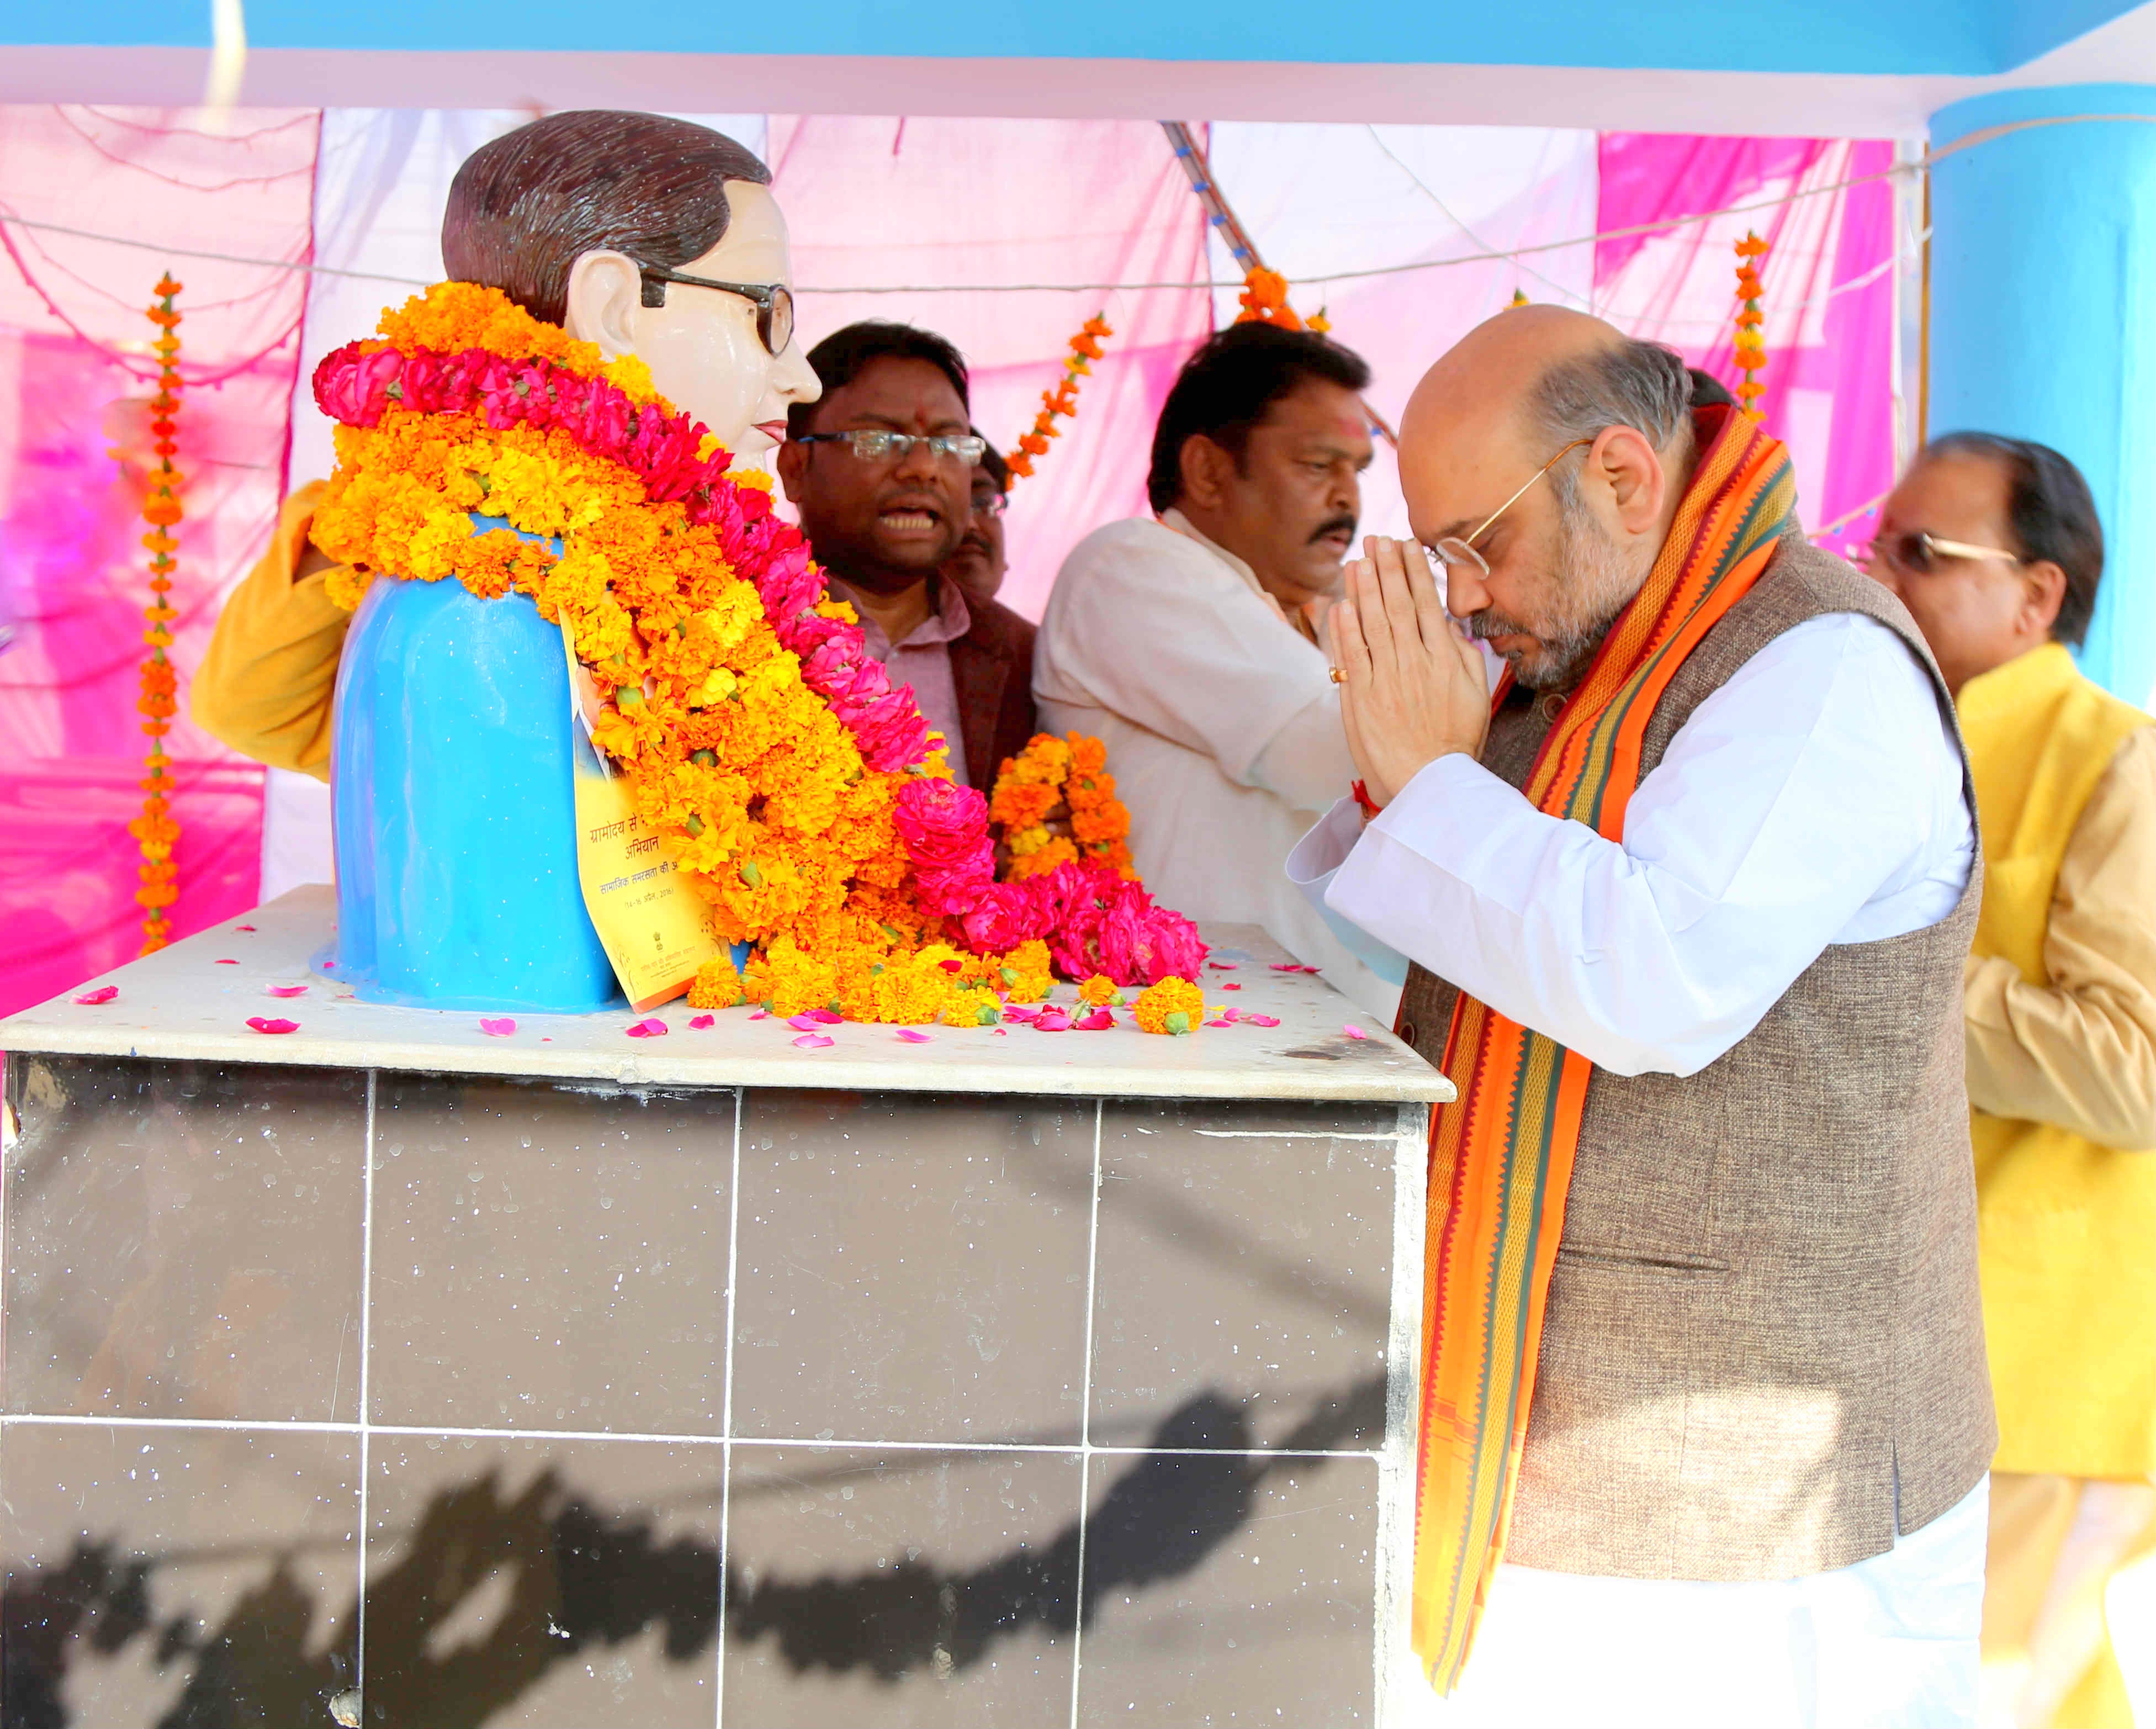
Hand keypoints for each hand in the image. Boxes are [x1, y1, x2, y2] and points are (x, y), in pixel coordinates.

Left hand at [1327, 536, 1488, 806]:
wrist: (1430, 783)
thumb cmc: (1455, 742)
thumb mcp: (1476, 695)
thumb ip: (1464, 656)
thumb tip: (1449, 626)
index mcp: (1444, 660)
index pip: (1425, 604)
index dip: (1413, 571)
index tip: (1405, 545)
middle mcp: (1413, 663)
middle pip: (1396, 605)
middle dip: (1386, 568)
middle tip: (1376, 539)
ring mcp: (1385, 679)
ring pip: (1371, 624)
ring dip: (1362, 589)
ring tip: (1356, 560)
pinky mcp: (1361, 698)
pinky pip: (1351, 656)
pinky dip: (1344, 629)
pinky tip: (1340, 604)